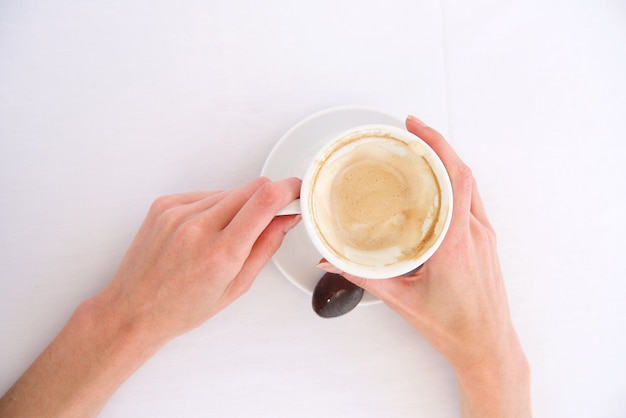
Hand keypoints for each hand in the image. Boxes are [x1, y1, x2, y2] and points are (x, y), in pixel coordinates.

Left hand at [99, 176, 301, 344]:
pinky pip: (205, 194)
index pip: (265, 200)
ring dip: (237, 207)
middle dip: (266, 201)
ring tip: (223, 237)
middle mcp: (198, 227)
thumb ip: (266, 247)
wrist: (134, 310)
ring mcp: (177, 212)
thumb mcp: (237, 287)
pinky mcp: (164, 204)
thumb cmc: (183, 308)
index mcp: (221, 252)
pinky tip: (203, 233)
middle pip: (251, 189)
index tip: (297, 191)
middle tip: (265, 221)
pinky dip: (213, 208)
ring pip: (229, 191)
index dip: (289, 190)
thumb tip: (286, 217)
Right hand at [321, 116, 530, 416]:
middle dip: (438, 145)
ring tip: (422, 151)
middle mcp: (475, 233)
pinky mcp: (486, 242)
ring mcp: (485, 236)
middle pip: (462, 173)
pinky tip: (438, 184)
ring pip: (470, 185)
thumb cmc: (455, 328)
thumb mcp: (402, 301)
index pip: (454, 179)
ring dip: (448, 162)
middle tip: (413, 129)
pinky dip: (456, 182)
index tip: (415, 128)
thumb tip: (333, 260)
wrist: (489, 347)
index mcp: (455, 243)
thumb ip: (363, 277)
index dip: (437, 146)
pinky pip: (473, 200)